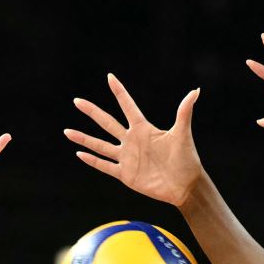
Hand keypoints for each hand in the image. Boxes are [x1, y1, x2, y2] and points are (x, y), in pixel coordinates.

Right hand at [65, 74, 203, 206]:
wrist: (184, 185)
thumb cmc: (186, 159)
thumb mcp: (183, 134)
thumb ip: (184, 112)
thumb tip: (195, 91)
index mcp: (144, 128)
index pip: (128, 106)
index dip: (119, 92)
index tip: (110, 77)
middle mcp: (132, 140)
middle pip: (107, 123)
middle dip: (92, 111)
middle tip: (77, 101)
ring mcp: (127, 157)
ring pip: (100, 144)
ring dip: (84, 138)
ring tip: (67, 131)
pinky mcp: (125, 174)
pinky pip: (105, 166)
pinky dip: (92, 160)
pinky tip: (79, 154)